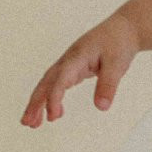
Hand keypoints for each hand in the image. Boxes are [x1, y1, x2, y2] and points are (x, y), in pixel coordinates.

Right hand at [21, 13, 140, 126]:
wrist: (123, 28)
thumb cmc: (119, 43)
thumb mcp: (117, 64)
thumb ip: (108, 85)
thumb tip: (101, 107)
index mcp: (76, 57)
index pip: (60, 79)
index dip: (54, 98)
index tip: (53, 117)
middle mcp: (68, 60)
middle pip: (46, 82)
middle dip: (35, 102)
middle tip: (27, 123)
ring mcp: (69, 64)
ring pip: (49, 84)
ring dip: (38, 102)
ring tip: (32, 123)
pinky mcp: (73, 68)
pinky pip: (57, 84)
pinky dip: (51, 98)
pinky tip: (53, 112)